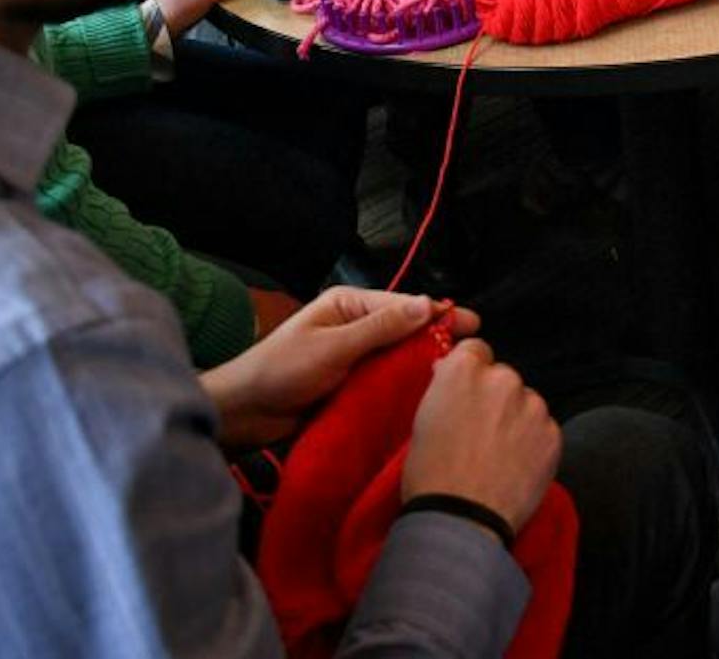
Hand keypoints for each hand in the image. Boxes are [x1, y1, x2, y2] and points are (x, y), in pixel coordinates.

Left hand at [201, 289, 463, 449]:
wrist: (244, 414)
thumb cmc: (281, 371)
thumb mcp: (333, 347)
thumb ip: (380, 327)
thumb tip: (427, 304)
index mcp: (348, 305)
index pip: (401, 305)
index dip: (435, 314)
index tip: (470, 324)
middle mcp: (354, 327)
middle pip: (404, 331)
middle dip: (435, 339)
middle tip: (474, 351)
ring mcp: (354, 358)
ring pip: (397, 359)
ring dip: (421, 366)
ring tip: (458, 376)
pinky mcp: (352, 387)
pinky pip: (385, 383)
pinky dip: (404, 388)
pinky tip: (427, 397)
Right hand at [402, 336, 561, 533]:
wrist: (461, 520)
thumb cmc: (430, 475)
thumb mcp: (422, 421)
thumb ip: (445, 389)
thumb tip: (452, 374)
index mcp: (464, 371)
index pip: (476, 350)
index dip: (471, 370)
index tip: (467, 391)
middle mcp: (502, 379)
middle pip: (503, 377)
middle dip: (495, 397)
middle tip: (480, 431)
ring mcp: (532, 406)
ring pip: (526, 403)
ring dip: (516, 419)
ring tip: (498, 454)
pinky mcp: (552, 433)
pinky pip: (543, 429)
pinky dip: (533, 442)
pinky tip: (514, 466)